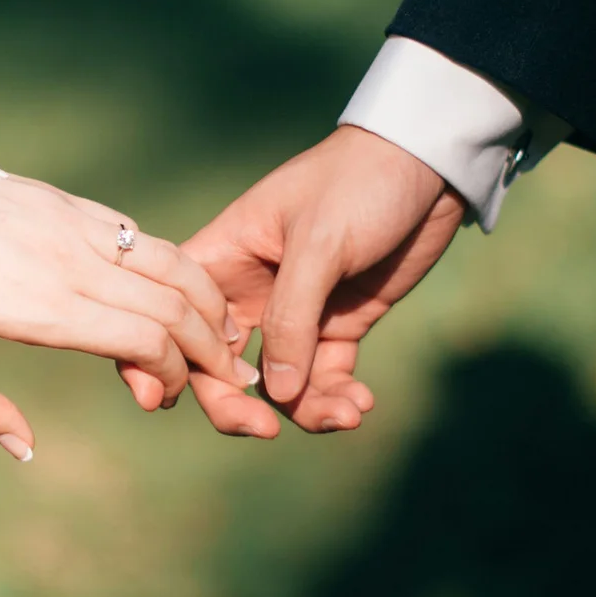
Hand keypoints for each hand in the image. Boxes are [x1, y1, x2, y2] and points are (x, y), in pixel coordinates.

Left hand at [0, 174, 259, 460]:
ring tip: (225, 331)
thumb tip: (26, 451)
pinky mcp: (68, 203)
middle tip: (228, 376)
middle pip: (174, 305)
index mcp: (43, 307)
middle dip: (212, 346)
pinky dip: (174, 264)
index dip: (172, 374)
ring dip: (208, 300)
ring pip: (171, 262)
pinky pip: (138, 235)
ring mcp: (75, 226)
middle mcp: (72, 264)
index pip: (145, 340)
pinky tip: (178, 288)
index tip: (161, 397)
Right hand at [173, 126, 465, 437]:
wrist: (429, 165)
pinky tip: (361, 404)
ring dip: (304, 409)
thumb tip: (275, 395)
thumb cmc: (359, 183)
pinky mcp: (338, 324)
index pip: (175, 317)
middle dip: (237, 406)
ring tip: (346, 414)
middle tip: (266, 431)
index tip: (174, 400)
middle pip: (219, 366)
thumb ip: (292, 318)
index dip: (167, 360)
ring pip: (277, 384)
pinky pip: (324, 378)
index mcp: (221, 258)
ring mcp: (294, 313)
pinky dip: (337, 398)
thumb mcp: (319, 243)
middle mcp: (248, 292)